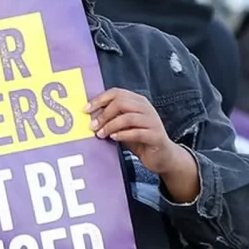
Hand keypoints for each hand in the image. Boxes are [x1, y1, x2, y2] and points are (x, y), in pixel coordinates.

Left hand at [87, 87, 199, 201]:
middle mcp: (146, 108)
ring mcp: (153, 121)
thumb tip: (90, 116)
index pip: (116, 92)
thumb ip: (111, 118)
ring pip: (128, 117)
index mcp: (138, 101)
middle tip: (93, 126)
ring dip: (110, 126)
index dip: (99, 99)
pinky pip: (137, 132)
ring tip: (101, 134)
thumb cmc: (139, 139)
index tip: (86, 110)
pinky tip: (113, 138)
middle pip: (121, 103)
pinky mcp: (156, 136)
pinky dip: (122, 135)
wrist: (162, 156)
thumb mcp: (123, 126)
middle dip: (104, 114)